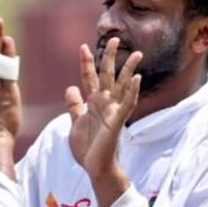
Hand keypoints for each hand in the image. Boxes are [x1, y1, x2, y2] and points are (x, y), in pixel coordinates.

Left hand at [65, 38, 140, 206]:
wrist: (94, 167)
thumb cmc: (87, 148)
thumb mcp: (74, 123)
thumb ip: (74, 106)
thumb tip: (70, 88)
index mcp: (93, 103)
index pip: (89, 78)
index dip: (86, 63)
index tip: (83, 47)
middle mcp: (104, 104)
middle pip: (108, 76)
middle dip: (110, 58)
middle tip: (114, 39)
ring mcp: (113, 111)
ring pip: (123, 87)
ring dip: (129, 70)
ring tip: (137, 54)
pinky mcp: (118, 122)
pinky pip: (127, 104)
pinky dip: (133, 92)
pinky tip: (137, 79)